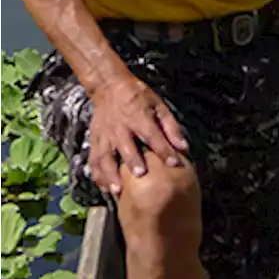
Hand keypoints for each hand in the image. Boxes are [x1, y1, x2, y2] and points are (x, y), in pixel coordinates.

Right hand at [86, 73, 188, 195]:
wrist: (110, 87)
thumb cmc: (138, 97)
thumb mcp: (159, 106)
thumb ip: (171, 127)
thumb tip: (183, 147)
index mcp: (139, 117)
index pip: (153, 135)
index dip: (164, 149)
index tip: (174, 162)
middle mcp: (120, 128)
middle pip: (126, 146)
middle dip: (133, 161)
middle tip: (140, 175)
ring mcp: (105, 135)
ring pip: (105, 157)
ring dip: (110, 174)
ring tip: (117, 190)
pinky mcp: (95, 139)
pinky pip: (94, 160)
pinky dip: (98, 175)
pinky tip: (104, 187)